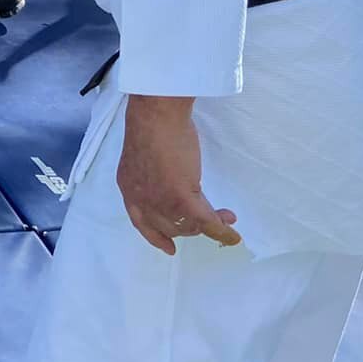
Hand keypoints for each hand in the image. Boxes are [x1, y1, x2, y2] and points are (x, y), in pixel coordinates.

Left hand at [115, 95, 240, 255]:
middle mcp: (141, 200)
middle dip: (192, 227)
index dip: (156, 236)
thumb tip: (168, 176)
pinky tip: (233, 235)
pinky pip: (206, 222)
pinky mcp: (180, 198)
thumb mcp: (144, 155)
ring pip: (188, 226)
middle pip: (169, 226)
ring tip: (227, 216)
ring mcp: (160, 201)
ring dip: (210, 225)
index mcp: (129, 187)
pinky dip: (221, 231)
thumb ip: (151, 172)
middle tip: (214, 219)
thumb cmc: (152, 123)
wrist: (157, 114)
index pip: (141, 221)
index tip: (169, 247)